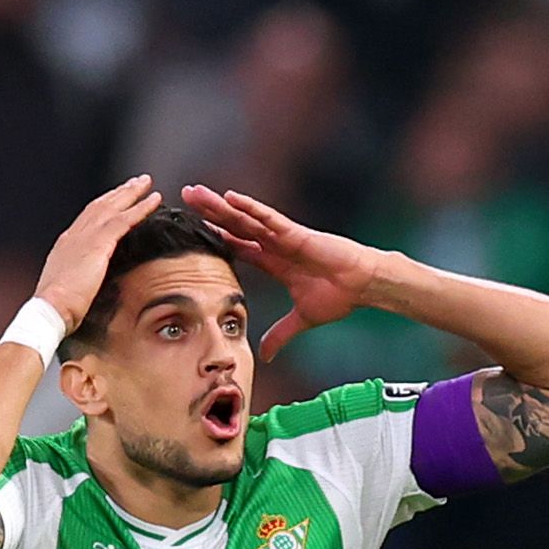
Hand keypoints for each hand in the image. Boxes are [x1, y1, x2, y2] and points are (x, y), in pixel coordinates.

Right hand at [33, 176, 161, 333]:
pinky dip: (141, 207)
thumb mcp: (69, 289)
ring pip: (112, 206)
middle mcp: (75, 235)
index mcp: (67, 245)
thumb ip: (80, 279)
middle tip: (136, 182)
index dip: (104, 206)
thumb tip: (89, 285)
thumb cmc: (59, 309)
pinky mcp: (99, 244)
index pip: (88, 218)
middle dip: (119, 192)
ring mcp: (86, 237)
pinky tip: (155, 200)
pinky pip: (124, 220)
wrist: (50, 309)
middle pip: (100, 206)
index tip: (117, 197)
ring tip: (147, 183)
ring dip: (131, 192)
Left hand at [184, 184, 387, 359]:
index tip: (192, 229)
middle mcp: (274, 245)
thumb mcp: (301, 320)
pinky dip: (249, 207)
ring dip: (219, 205)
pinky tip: (229, 197)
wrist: (363, 286)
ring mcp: (283, 236)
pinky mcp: (296, 233)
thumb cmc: (339, 297)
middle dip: (209, 213)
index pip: (237, 246)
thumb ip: (280, 335)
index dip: (215, 237)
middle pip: (234, 225)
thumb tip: (264, 356)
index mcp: (274, 262)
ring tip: (195, 192)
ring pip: (244, 217)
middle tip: (184, 197)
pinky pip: (268, 218)